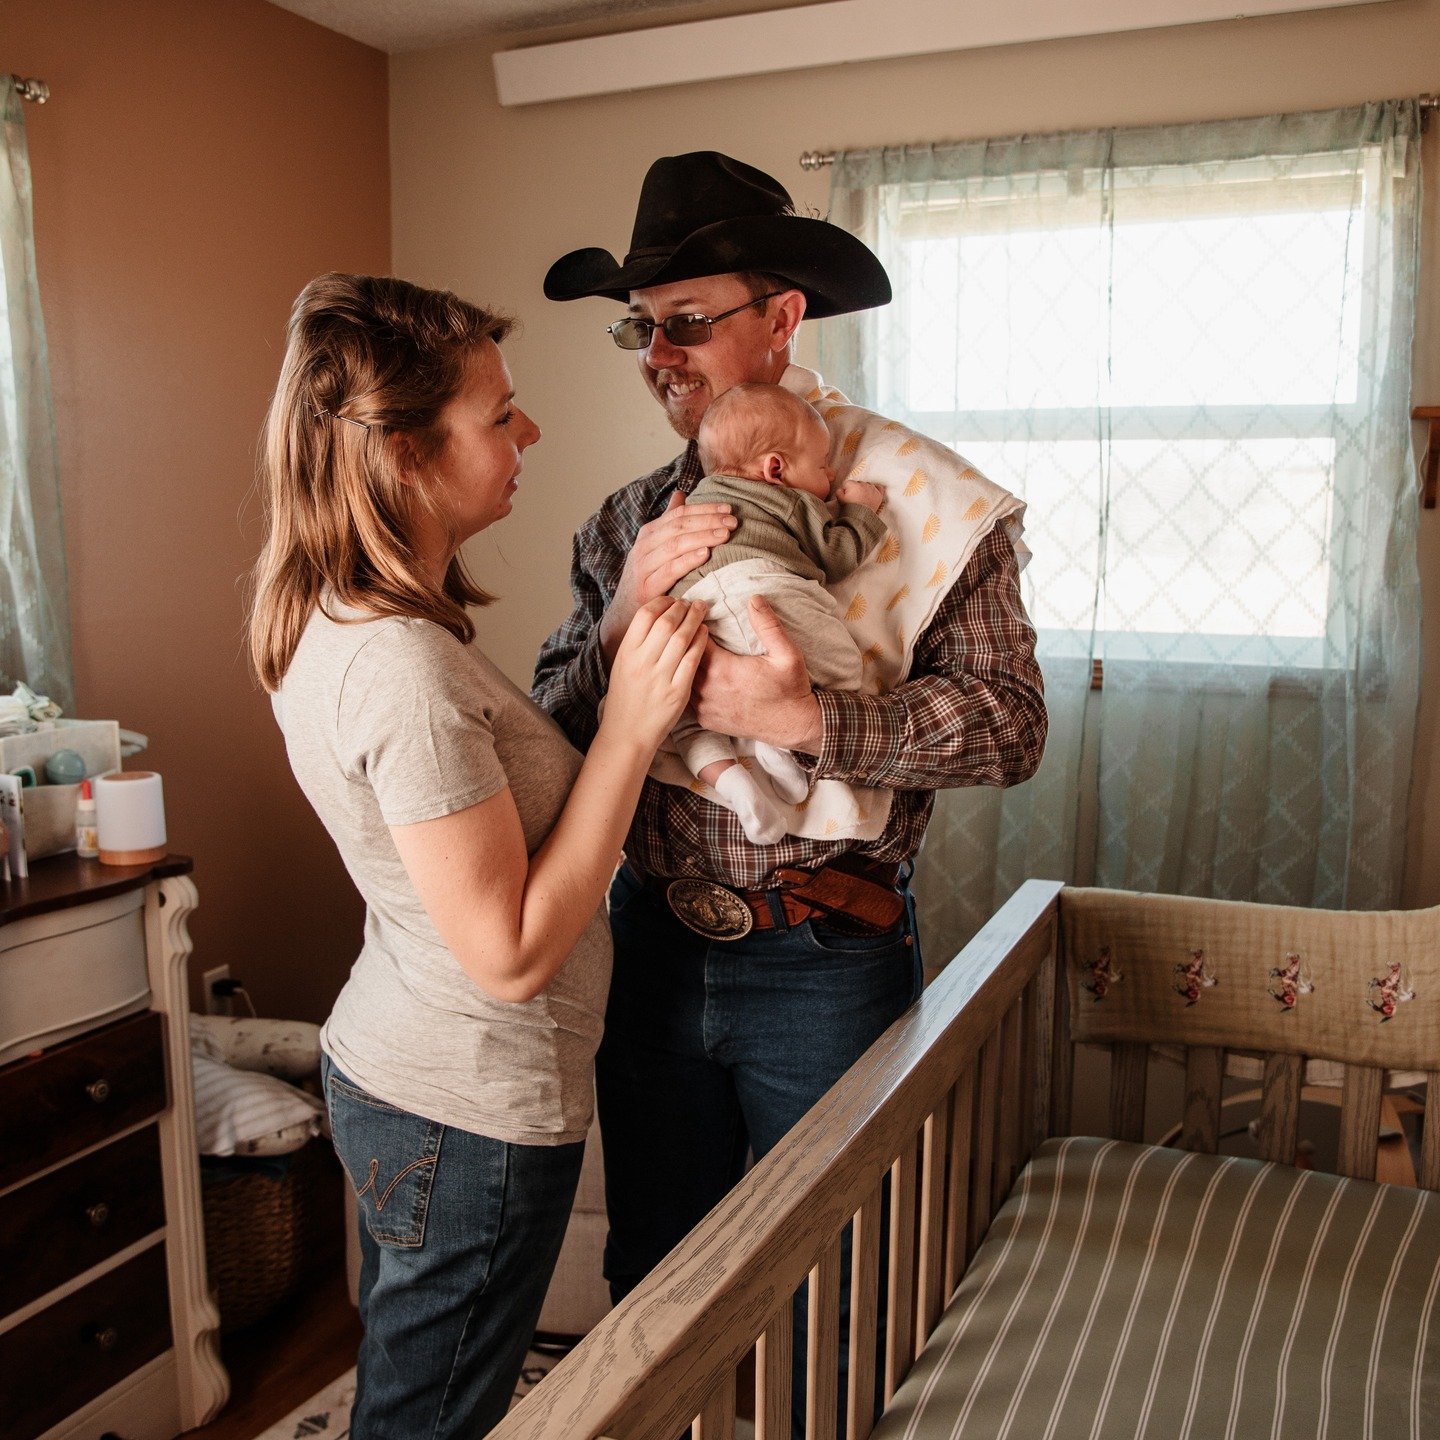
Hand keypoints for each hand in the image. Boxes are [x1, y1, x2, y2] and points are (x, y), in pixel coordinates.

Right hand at [600, 493, 735, 665]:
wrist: (625, 615)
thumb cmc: (647, 580)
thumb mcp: (655, 549)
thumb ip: (669, 524)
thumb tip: (681, 495)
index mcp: (649, 534)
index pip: (679, 514)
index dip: (704, 509)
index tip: (728, 508)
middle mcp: (644, 546)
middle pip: (679, 526)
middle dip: (708, 521)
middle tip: (732, 521)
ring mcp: (643, 566)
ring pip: (675, 544)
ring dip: (702, 537)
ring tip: (725, 534)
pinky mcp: (646, 587)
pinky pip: (670, 570)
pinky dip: (688, 560)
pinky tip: (705, 554)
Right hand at [602, 597, 708, 750]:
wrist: (627, 734)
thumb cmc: (626, 698)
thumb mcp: (622, 665)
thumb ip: (638, 642)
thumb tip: (657, 615)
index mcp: (626, 653)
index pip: (645, 615)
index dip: (662, 602)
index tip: (672, 600)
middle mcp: (642, 663)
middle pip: (666, 622)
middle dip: (682, 607)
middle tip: (692, 602)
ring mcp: (660, 677)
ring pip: (682, 638)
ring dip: (695, 619)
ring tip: (701, 611)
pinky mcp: (677, 692)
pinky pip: (692, 660)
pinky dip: (701, 642)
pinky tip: (705, 633)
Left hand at [692, 597, 823, 753]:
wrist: (793, 725)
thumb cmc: (790, 688)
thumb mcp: (787, 653)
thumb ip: (768, 625)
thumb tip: (754, 599)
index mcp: (723, 670)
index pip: (694, 640)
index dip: (693, 624)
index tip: (696, 614)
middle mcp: (708, 690)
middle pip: (683, 659)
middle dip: (684, 642)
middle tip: (687, 628)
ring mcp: (704, 707)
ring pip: (681, 679)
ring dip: (682, 664)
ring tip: (686, 649)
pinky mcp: (705, 720)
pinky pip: (687, 697)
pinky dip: (686, 684)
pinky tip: (690, 674)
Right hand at [836, 479, 884, 512]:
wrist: (861, 518)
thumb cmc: (850, 510)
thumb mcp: (840, 500)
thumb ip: (838, 492)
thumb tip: (841, 489)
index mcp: (853, 485)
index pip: (848, 483)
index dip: (846, 490)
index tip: (846, 496)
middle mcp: (864, 485)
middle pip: (858, 483)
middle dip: (855, 490)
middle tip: (854, 499)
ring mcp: (872, 489)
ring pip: (867, 485)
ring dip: (864, 490)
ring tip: (862, 498)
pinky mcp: (879, 495)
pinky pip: (878, 488)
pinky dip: (876, 490)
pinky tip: (872, 493)